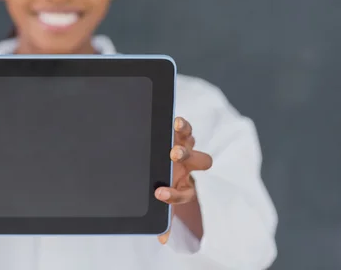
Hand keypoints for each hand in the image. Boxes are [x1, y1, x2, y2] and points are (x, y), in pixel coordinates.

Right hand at [155, 117, 212, 243]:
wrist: (169, 165)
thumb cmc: (168, 185)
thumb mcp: (167, 203)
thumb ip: (167, 219)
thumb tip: (163, 239)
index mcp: (188, 187)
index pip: (186, 193)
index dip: (174, 195)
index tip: (159, 193)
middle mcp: (191, 166)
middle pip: (201, 162)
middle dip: (187, 158)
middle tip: (173, 155)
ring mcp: (187, 149)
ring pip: (192, 142)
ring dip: (184, 138)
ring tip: (176, 131)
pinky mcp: (181, 135)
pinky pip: (185, 128)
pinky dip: (182, 125)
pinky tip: (176, 121)